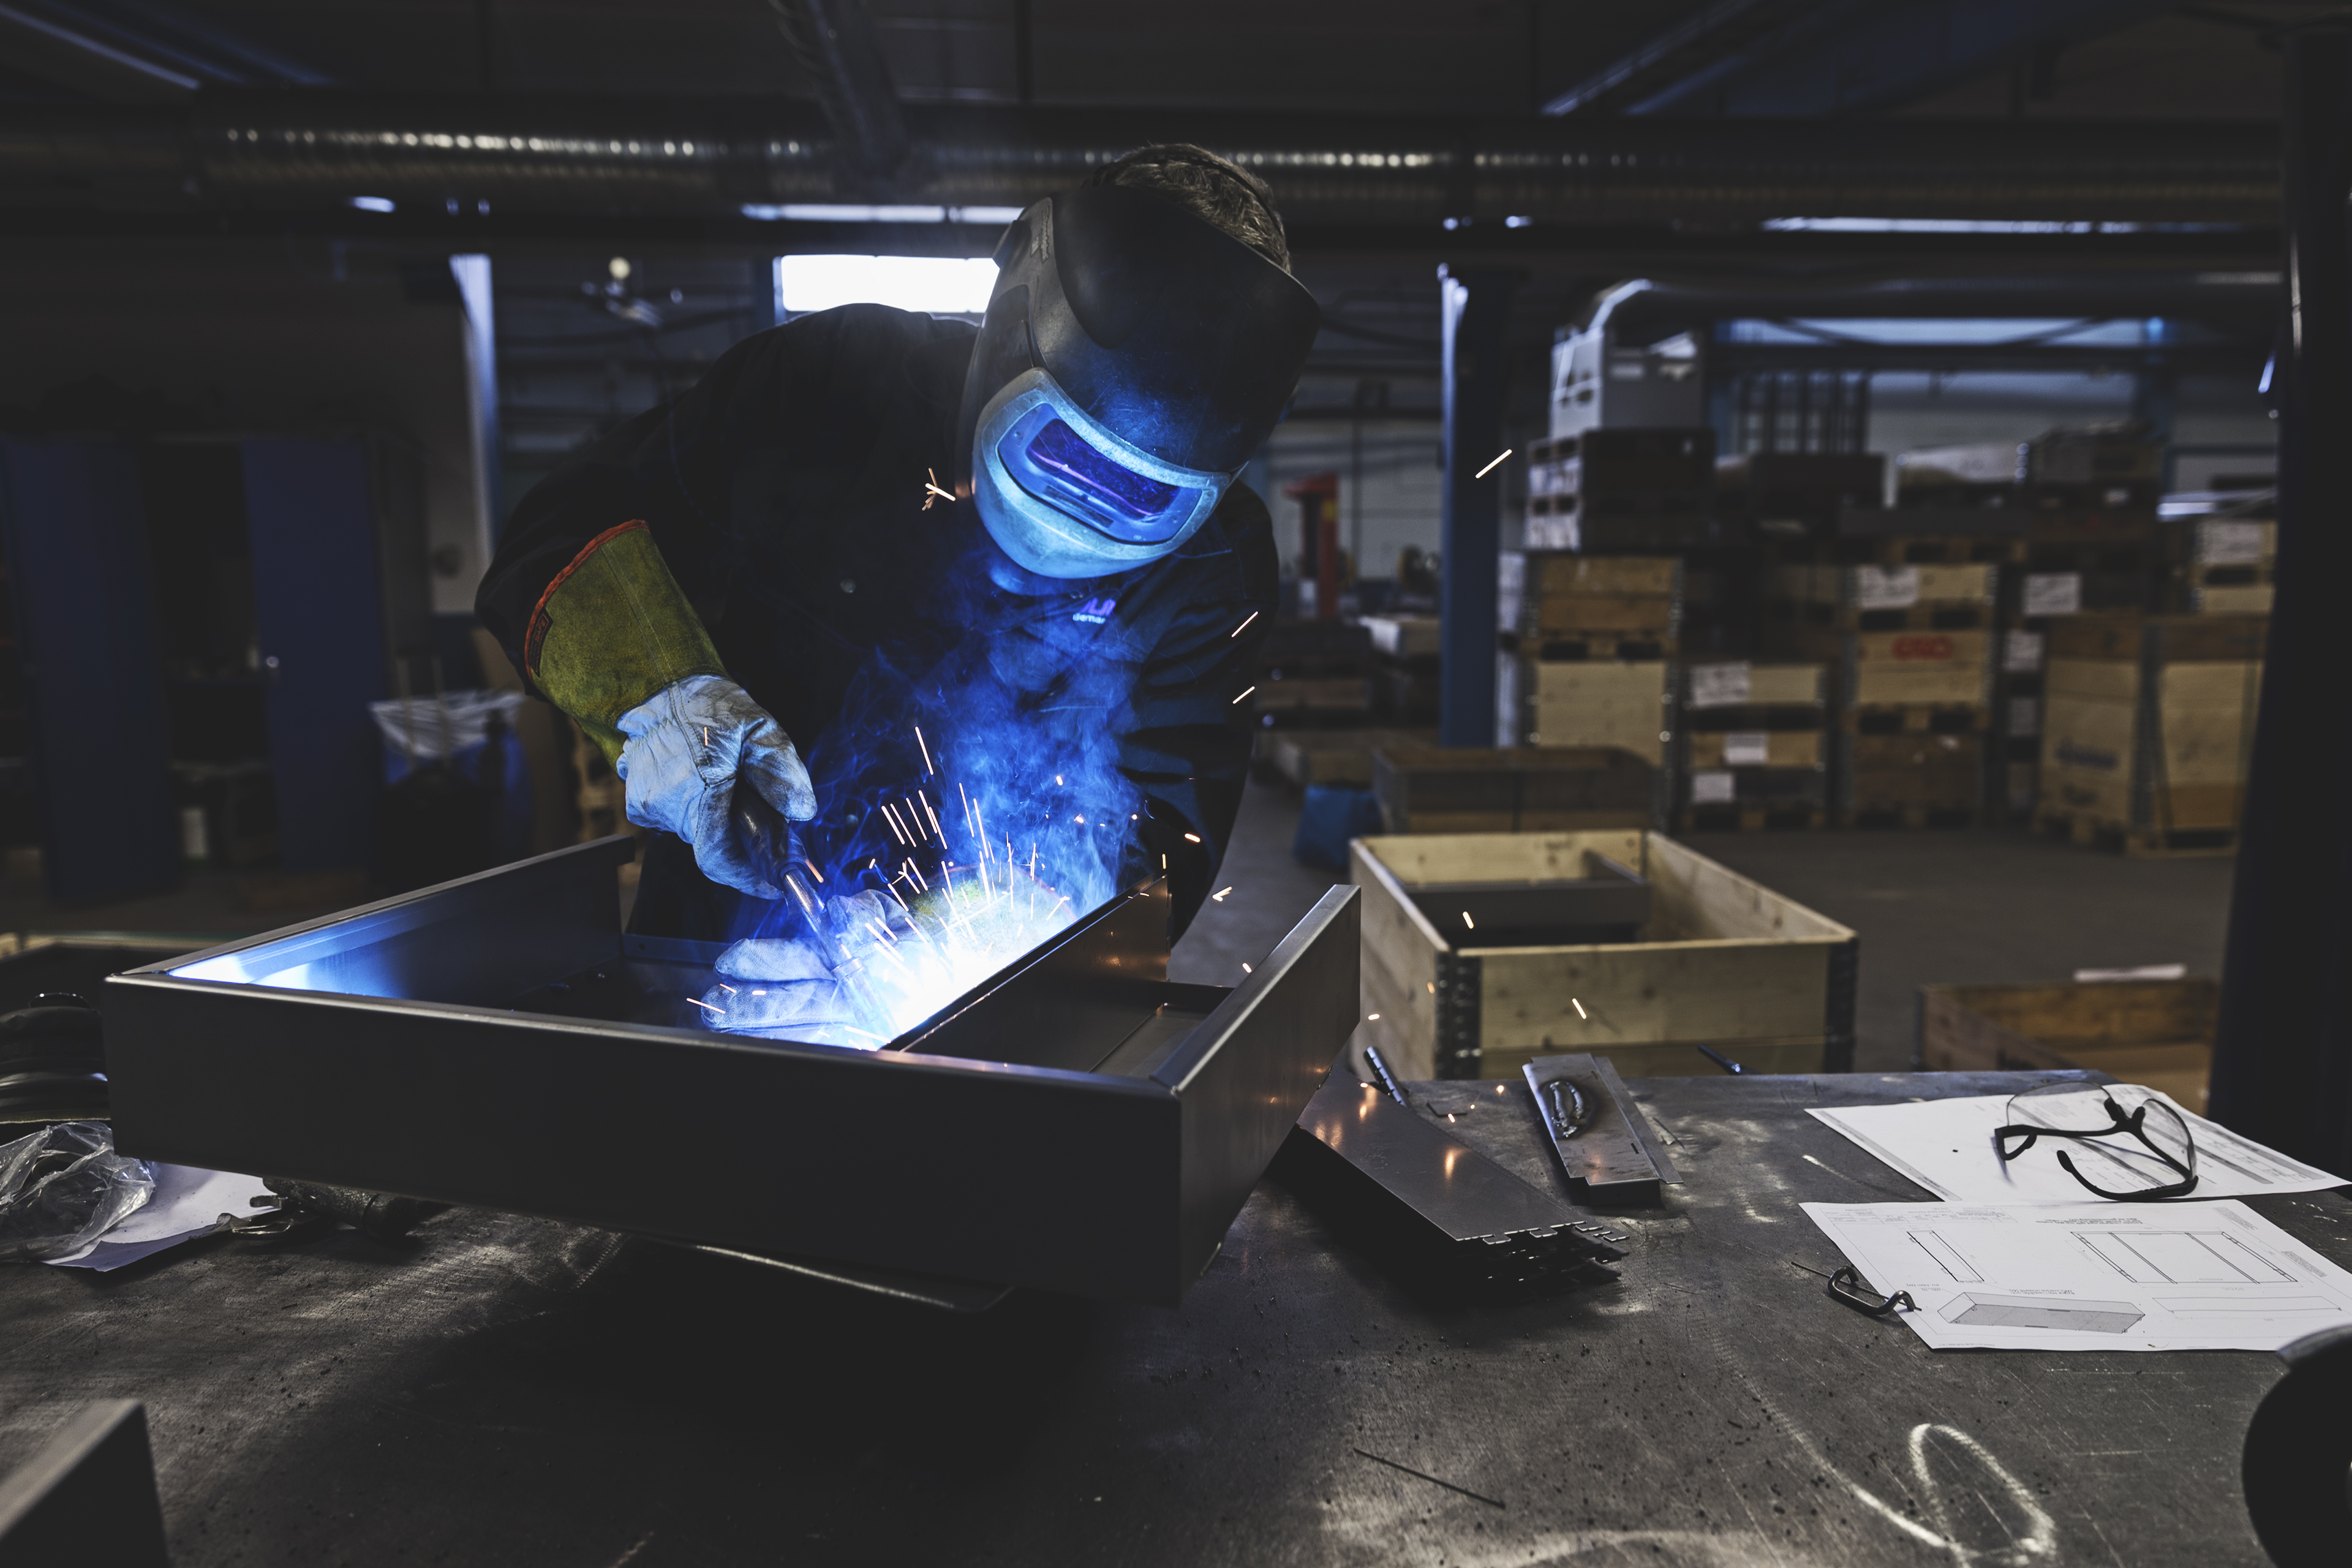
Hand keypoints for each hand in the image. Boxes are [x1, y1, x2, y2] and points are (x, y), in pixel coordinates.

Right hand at [616, 675, 815, 897]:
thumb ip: (782, 771)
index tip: (772, 885)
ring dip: (715, 816)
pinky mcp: (637, 797)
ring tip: (728, 782)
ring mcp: (647, 802)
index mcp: (697, 792)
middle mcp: (664, 805)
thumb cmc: (714, 706)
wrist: (663, 682)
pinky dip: (692, 807)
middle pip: (711, 843)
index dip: (746, 878)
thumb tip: (801, 812)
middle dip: (739, 835)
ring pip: (693, 830)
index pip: (718, 858)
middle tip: (760, 810)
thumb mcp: (760, 728)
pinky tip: (703, 779)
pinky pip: (672, 817)